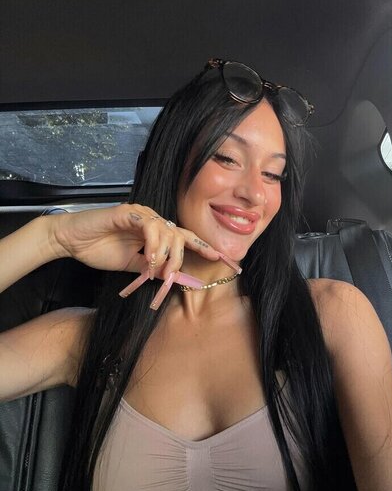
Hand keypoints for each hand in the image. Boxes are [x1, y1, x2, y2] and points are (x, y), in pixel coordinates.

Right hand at [50, 204, 220, 274]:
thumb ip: (152, 269)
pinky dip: (153, 243)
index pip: (183, 238)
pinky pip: (149, 225)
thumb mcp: (132, 266)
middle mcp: (152, 220)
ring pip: (167, 231)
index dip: (202, 246)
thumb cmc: (100, 250)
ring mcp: (141, 214)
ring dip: (165, 254)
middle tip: (170, 275)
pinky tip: (148, 256)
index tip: (220, 258)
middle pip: (179, 236)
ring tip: (154, 268)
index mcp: (155, 233)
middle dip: (180, 258)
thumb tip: (171, 278)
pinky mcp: (127, 213)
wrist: (72, 241)